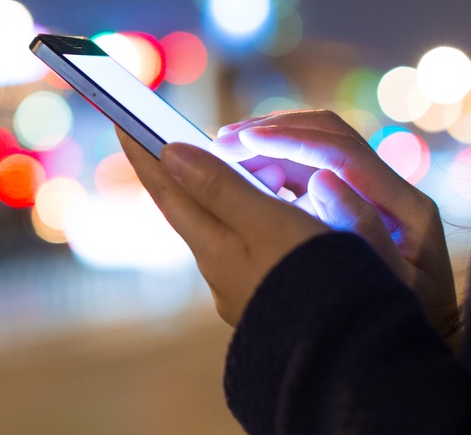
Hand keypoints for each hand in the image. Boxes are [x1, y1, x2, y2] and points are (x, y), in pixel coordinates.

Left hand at [117, 127, 328, 325]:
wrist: (348, 350)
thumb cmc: (313, 280)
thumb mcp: (268, 224)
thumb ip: (221, 187)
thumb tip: (169, 153)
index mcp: (214, 248)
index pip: (168, 190)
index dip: (145, 153)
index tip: (122, 120)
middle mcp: (220, 270)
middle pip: (192, 208)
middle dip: (185, 169)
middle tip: (178, 136)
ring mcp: (244, 287)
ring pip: (225, 226)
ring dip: (228, 191)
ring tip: (250, 168)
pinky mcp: (270, 295)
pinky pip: (253, 242)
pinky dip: (257, 216)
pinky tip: (278, 212)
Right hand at [210, 110, 459, 345]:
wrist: (422, 344)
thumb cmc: (404, 322)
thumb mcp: (391, 287)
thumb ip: (364, 233)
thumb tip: (323, 182)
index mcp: (405, 207)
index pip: (342, 151)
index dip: (291, 140)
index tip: (245, 141)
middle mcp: (391, 190)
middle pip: (329, 135)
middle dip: (274, 130)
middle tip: (224, 141)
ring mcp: (373, 193)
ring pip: (316, 145)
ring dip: (271, 141)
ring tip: (225, 150)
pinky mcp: (354, 202)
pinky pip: (310, 167)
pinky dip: (276, 162)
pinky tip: (245, 171)